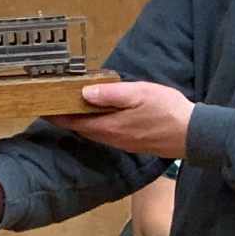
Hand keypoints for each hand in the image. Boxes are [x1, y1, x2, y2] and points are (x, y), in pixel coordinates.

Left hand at [48, 81, 193, 158]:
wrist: (192, 134)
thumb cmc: (166, 110)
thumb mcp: (138, 94)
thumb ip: (110, 95)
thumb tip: (83, 93)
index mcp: (109, 127)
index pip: (74, 122)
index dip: (57, 115)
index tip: (42, 107)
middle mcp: (112, 138)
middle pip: (81, 128)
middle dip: (65, 117)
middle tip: (52, 104)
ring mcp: (122, 142)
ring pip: (93, 131)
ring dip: (80, 121)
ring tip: (70, 107)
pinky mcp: (132, 142)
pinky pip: (105, 133)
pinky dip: (94, 123)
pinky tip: (98, 114)